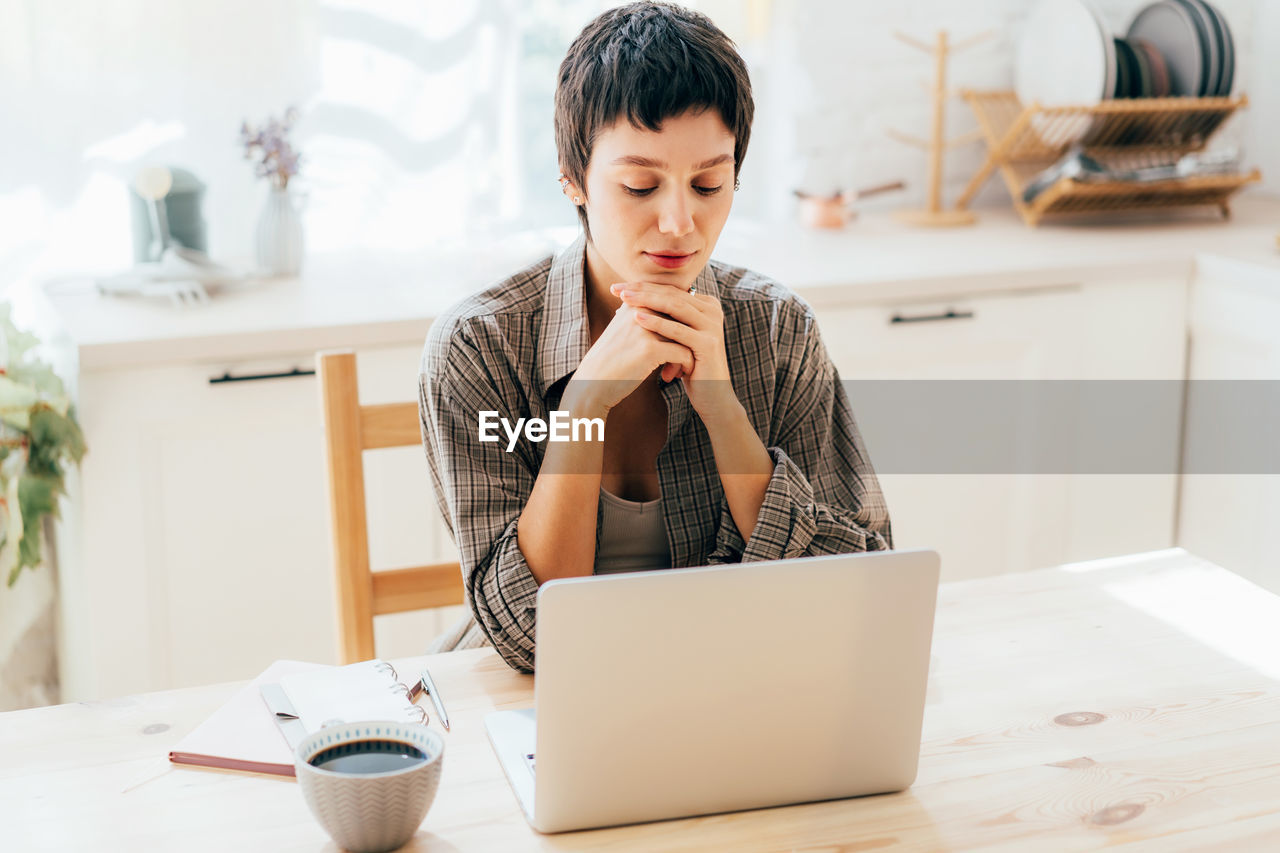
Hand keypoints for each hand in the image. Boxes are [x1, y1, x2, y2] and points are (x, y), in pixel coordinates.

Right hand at [565, 297, 693, 414]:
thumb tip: (668, 314)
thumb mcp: (623, 332)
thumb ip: (643, 319)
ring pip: (684, 336)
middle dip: (686, 338)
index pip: (670, 305)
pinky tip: (674, 377)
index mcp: (633, 303)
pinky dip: (684, 365)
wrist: (591, 383)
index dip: (678, 325)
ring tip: (678, 369)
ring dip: (687, 354)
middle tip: (683, 357)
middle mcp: (639, 310)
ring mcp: (645, 328)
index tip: (676, 343)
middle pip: (680, 319)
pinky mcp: (651, 349)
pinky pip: (683, 353)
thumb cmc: (609, 361)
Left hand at [611, 282, 737, 421]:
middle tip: (617, 288)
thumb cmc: (688, 366)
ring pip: (675, 307)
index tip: (617, 287)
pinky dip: (657, 323)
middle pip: (671, 295)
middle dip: (642, 290)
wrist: (711, 395)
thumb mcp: (674, 337)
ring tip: (623, 298)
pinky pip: (678, 331)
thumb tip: (627, 298)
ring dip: (647, 301)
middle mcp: (712, 311)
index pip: (670, 290)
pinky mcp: (708, 343)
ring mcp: (712, 326)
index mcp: (706, 306)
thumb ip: (661, 316)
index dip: (643, 286)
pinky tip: (637, 318)